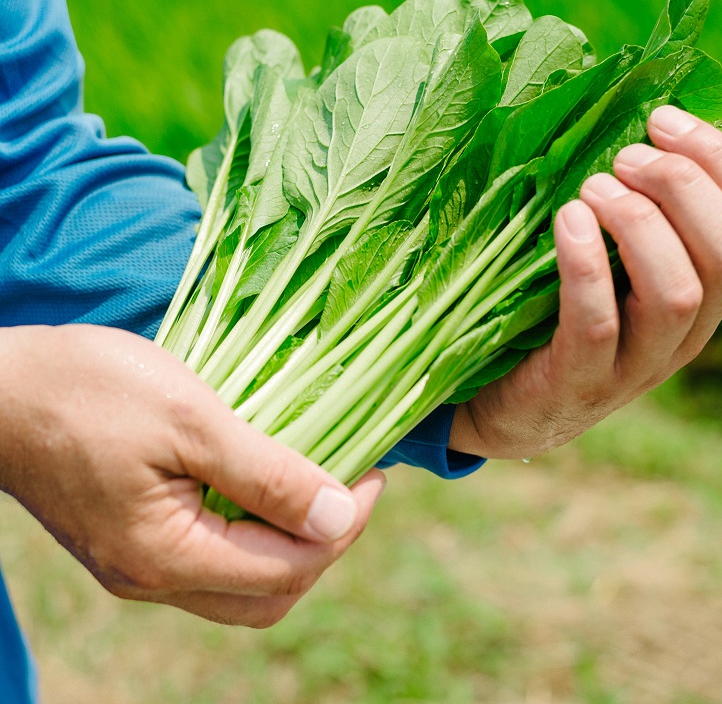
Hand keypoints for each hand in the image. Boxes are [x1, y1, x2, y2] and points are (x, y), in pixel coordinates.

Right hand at [0, 325, 388, 627]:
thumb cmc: (85, 390)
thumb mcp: (190, 420)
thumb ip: (269, 475)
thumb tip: (338, 518)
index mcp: (167, 558)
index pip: (290, 569)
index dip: (344, 525)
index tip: (373, 472)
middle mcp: (149, 579)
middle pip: (270, 594)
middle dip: (324, 546)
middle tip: (351, 482)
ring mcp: (134, 565)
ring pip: (240, 583)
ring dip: (289, 541)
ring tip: (316, 480)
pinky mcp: (126, 542)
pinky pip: (208, 557)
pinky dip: (251, 530)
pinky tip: (265, 481)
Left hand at [452, 106, 721, 459]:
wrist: (508, 405)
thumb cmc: (564, 307)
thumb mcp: (626, 253)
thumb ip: (675, 201)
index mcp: (711, 290)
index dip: (721, 161)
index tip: (663, 118)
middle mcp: (691, 330)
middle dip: (684, 187)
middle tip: (624, 155)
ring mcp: (641, 363)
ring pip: (678, 293)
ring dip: (641, 225)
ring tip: (593, 188)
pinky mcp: (582, 382)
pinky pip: (598, 324)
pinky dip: (587, 265)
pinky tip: (568, 220)